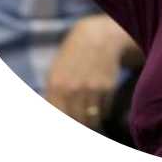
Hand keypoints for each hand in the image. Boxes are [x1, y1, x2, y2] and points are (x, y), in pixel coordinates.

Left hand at [45, 15, 124, 132]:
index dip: (67, 119)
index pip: (60, 115)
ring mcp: (92, 89)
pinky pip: (105, 111)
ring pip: (92, 120)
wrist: (97, 38)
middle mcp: (73, 89)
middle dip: (79, 123)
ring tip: (89, 112)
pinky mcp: (108, 89)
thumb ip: (52, 98)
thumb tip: (58, 113)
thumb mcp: (54, 74)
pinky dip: (102, 111)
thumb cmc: (71, 58)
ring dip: (91, 120)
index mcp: (56, 86)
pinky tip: (99, 99)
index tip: (71, 117)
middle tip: (80, 118)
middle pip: (77, 122)